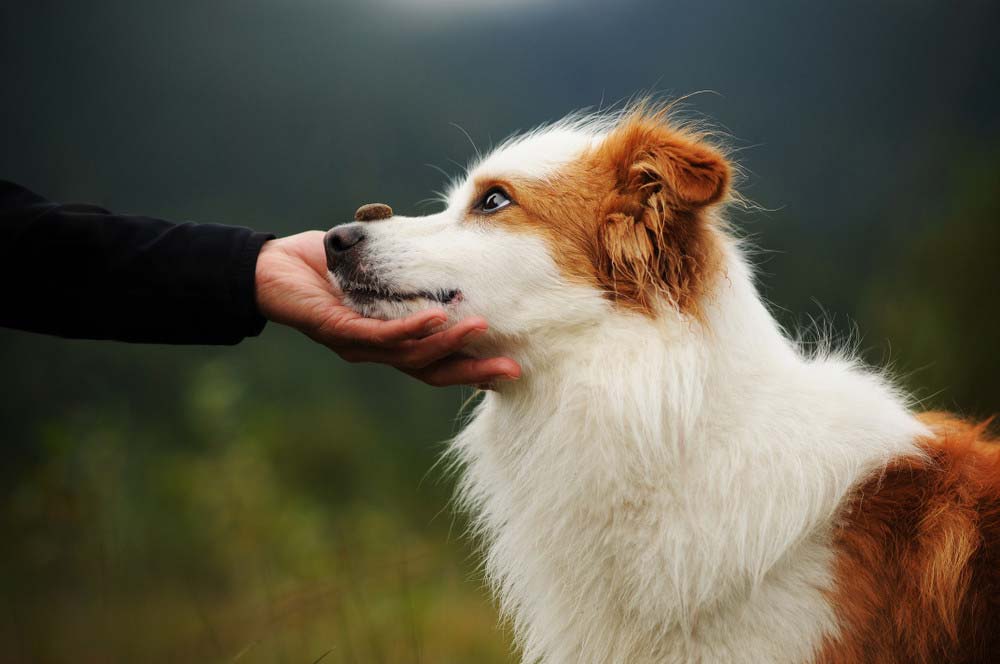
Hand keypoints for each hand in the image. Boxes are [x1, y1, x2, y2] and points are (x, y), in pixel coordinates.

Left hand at [254, 231, 520, 386]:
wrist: (268, 268)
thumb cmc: (322, 267)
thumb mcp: (375, 265)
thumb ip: (407, 263)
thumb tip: (441, 236)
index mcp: (388, 340)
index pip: (436, 361)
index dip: (470, 367)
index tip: (508, 367)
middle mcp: (376, 350)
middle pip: (431, 370)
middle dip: (472, 372)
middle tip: (511, 369)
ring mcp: (358, 345)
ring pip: (410, 355)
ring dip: (448, 343)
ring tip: (479, 328)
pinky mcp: (338, 331)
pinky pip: (380, 335)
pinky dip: (411, 328)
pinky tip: (436, 317)